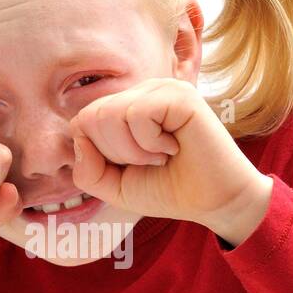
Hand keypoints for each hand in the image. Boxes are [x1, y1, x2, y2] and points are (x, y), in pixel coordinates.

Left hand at [69, 77, 272, 245]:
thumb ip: (87, 170)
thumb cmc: (169, 190)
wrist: (214, 202)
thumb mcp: (115, 187)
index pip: (82, 121)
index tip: (132, 166)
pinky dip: (149, 143)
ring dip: (132, 150)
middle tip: (150, 162)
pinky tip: (174, 147)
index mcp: (127, 106)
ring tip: (161, 156)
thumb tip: (78, 137)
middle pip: (91, 116)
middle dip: (114, 153)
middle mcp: (143, 91)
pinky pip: (136, 114)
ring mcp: (162, 89)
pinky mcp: (179, 95)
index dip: (98, 155)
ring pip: (109, 114)